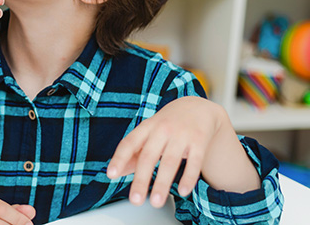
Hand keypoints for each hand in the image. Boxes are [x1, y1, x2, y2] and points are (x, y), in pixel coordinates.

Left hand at [106, 96, 225, 207]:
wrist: (198, 107)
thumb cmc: (168, 124)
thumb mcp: (148, 133)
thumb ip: (133, 152)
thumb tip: (115, 173)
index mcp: (146, 127)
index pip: (129, 143)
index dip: (119, 159)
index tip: (110, 175)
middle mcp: (162, 129)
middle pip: (148, 156)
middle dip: (141, 179)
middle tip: (135, 200)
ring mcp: (182, 134)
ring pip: (170, 161)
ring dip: (162, 183)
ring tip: (156, 202)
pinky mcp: (200, 141)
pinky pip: (195, 161)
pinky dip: (189, 177)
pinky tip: (183, 191)